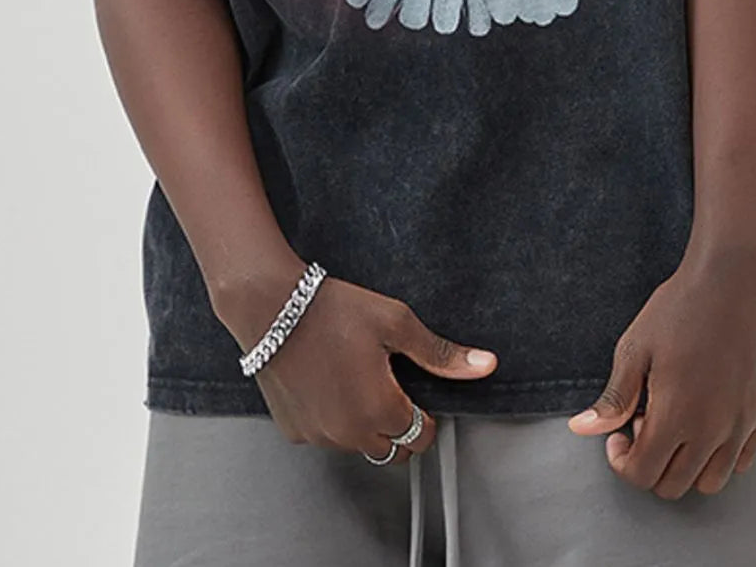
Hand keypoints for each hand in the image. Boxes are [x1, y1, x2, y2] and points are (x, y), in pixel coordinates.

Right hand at [215, 267, 497, 461]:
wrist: (270, 306)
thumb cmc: (332, 310)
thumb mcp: (395, 323)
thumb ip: (440, 353)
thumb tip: (486, 365)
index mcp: (380, 410)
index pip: (422, 438)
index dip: (426, 415)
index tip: (416, 390)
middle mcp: (349, 433)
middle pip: (393, 449)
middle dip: (400, 426)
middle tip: (391, 385)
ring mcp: (318, 436)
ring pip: (359, 446)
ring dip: (367, 424)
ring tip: (358, 378)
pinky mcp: (294, 430)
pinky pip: (327, 437)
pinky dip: (334, 420)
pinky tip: (331, 383)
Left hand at [567, 244, 755, 497]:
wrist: (734, 280)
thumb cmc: (681, 308)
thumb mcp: (635, 348)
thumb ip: (613, 398)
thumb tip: (582, 429)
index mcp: (677, 416)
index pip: (642, 475)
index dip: (622, 460)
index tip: (619, 433)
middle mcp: (713, 431)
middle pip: (674, 486)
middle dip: (650, 463)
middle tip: (645, 420)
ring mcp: (742, 426)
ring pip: (711, 482)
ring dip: (685, 464)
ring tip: (676, 420)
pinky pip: (740, 462)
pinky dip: (718, 455)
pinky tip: (704, 417)